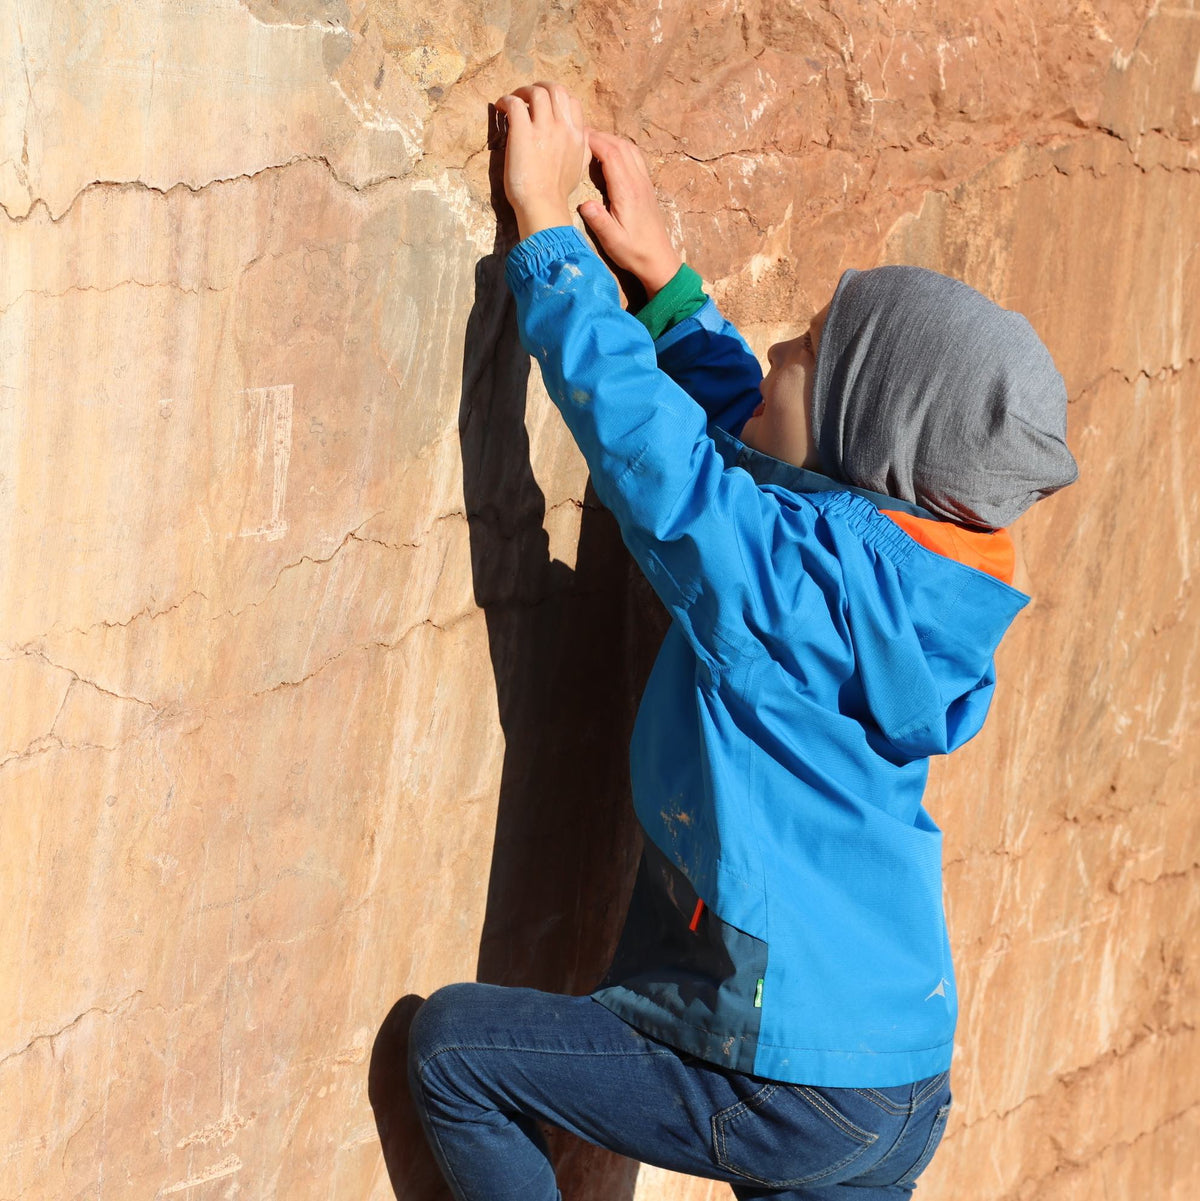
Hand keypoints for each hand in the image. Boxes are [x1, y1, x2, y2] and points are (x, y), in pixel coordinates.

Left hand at [495, 83, 590, 240]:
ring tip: (513, 100)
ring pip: (537, 92)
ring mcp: (543, 128)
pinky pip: (515, 104)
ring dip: (522, 91)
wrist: (543, 206)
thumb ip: (583, 149)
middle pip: (556, 89)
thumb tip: (583, 136)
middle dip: (541, 87)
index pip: (572, 101)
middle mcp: (562, 127)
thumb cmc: (557, 193)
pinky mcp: (523, 133)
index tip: (546, 105)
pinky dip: (506, 100)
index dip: (558, 98)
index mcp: (576, 135)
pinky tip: (501, 108)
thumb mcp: (579, 169)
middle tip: (528, 95)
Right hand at [579, 131, 682, 297]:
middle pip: (620, 145)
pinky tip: (610, 156)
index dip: (594, 140)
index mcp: (627, 191)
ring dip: (611, 140)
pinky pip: (635, 158)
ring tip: (593, 142)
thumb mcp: (612, 241)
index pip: (611, 154)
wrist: (658, 260)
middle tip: (580, 135)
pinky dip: (621, 149)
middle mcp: (637, 182)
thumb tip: (584, 203)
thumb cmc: (633, 252)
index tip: (578, 136)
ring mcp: (644, 182)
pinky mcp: (647, 187)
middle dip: (600, 136)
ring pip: (629, 149)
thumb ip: (598, 221)